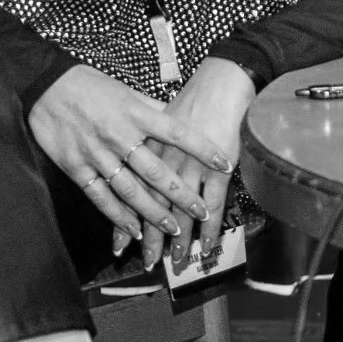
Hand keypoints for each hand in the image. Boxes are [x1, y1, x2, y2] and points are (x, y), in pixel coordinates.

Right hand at [28, 64, 223, 257]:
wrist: (47, 86)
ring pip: (131, 190)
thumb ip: (152, 109)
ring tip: (173, 228)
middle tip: (202, 212)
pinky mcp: (76, 168)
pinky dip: (118, 216)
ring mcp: (97, 155)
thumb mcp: (126, 92)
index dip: (203, 149)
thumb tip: (180, 118)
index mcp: (136, 114)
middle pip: (157, 171)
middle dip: (182, 195)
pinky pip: (101, 197)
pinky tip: (134, 229)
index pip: (178, 133)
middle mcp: (119, 136)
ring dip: (154, 212)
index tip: (224, 164)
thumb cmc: (91, 86)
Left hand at [144, 58, 257, 272]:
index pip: (130, 192)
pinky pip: (211, 206)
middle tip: (148, 262)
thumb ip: (146, 139)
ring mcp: (189, 166)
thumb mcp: (158, 115)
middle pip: (153, 208)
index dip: (124, 220)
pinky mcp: (216, 168)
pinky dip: (209, 228)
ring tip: (177, 262)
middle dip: (150, 238)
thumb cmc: (193, 94)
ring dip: (179, 239)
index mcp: (145, 149)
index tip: (120, 243)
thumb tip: (136, 154)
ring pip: (180, 212)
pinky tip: (207, 245)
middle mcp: (163, 161)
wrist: (222, 79)